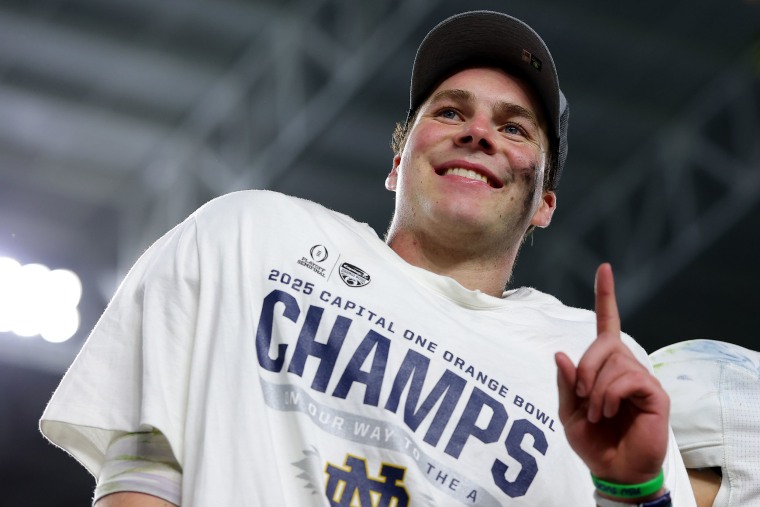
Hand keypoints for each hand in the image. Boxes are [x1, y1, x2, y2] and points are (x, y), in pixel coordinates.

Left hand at [555, 263, 668, 484]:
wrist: (613, 469)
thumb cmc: (593, 440)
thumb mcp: (569, 411)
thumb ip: (566, 383)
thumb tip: (561, 353)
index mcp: (605, 365)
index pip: (607, 324)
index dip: (605, 297)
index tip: (604, 268)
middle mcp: (626, 365)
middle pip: (603, 343)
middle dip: (585, 368)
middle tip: (582, 397)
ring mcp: (643, 377)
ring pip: (615, 362)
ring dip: (597, 390)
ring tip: (599, 413)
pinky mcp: (655, 393)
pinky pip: (629, 378)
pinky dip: (611, 395)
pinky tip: (610, 411)